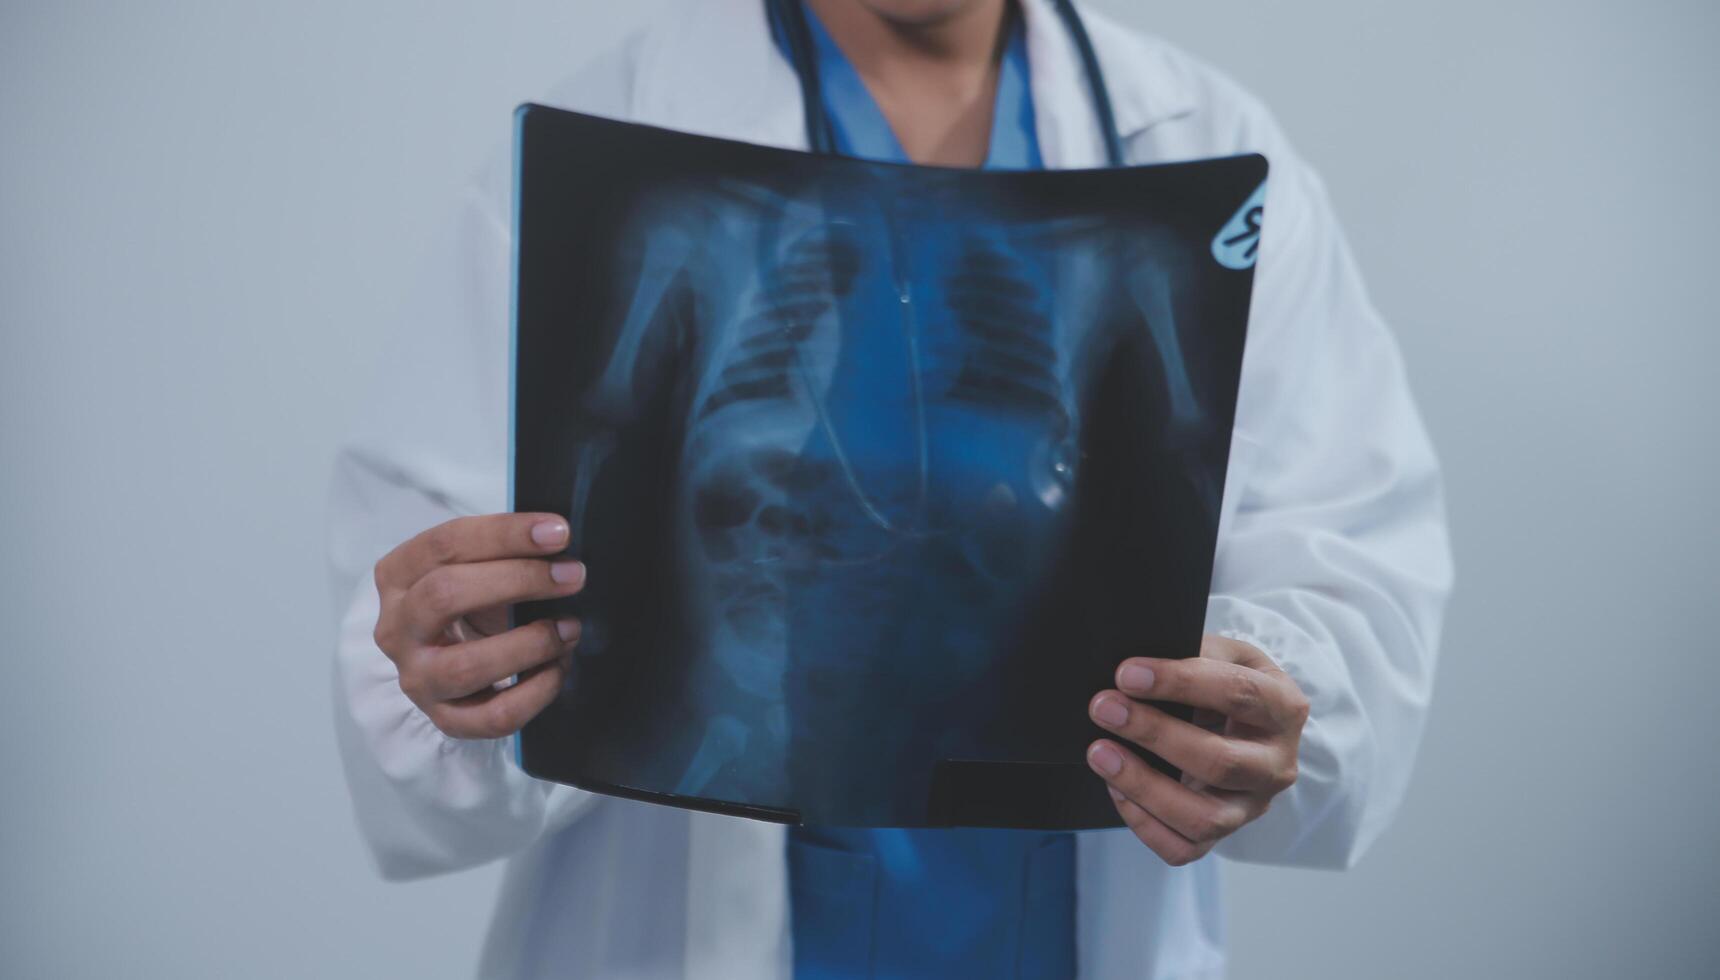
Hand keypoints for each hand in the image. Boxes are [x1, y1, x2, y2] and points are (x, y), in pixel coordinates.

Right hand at [372, 513, 586, 738]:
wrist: (449, 661)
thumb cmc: (471, 602)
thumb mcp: (474, 567)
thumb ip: (503, 552)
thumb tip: (557, 539)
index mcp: (397, 576)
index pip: (445, 544)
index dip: (505, 534)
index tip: (558, 532)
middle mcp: (396, 629)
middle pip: (446, 594)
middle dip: (519, 580)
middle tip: (572, 576)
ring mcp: (418, 679)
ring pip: (468, 665)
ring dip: (531, 643)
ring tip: (569, 628)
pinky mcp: (446, 719)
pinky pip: (495, 716)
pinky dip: (537, 691)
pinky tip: (559, 667)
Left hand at [1085, 634, 1308, 865]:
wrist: (1237, 717)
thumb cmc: (1222, 679)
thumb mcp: (1219, 653)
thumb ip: (1189, 654)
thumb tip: (1133, 670)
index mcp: (1284, 708)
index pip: (1239, 694)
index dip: (1180, 683)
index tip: (1127, 673)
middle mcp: (1277, 764)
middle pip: (1220, 763)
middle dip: (1154, 734)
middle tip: (1104, 708)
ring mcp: (1253, 806)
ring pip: (1204, 818)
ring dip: (1144, 786)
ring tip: (1100, 753)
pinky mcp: (1224, 833)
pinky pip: (1184, 848)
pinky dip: (1144, 823)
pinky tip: (1116, 788)